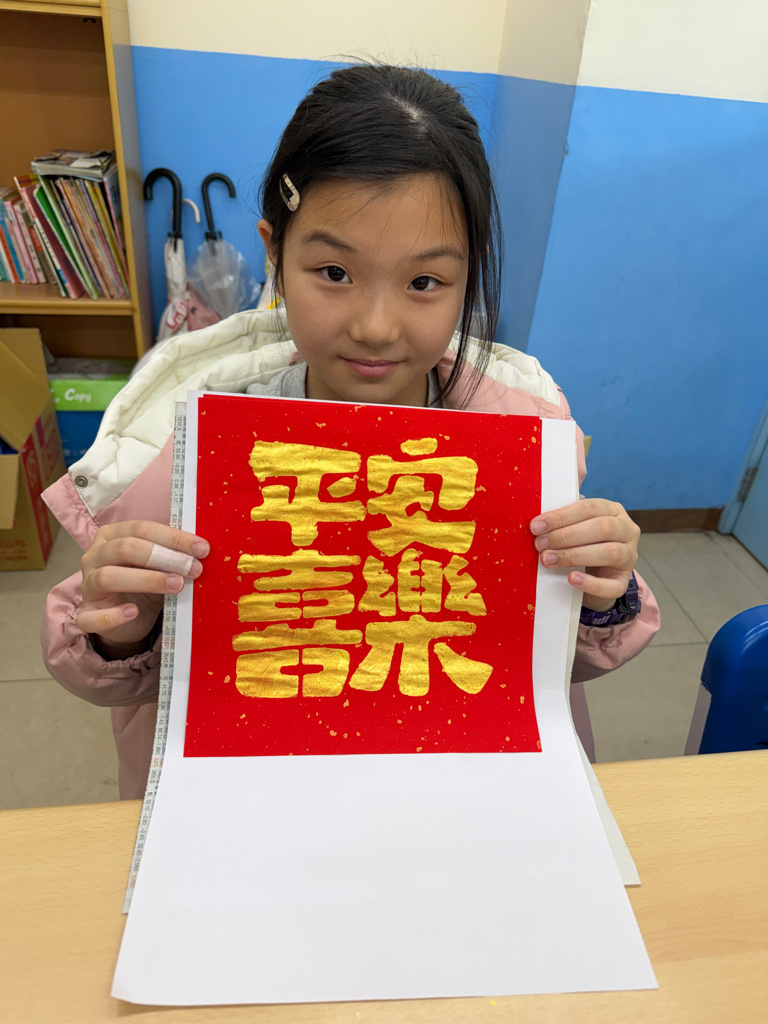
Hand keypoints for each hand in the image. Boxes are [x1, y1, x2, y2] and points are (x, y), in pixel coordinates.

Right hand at [78, 521, 209, 646]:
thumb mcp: (159, 565)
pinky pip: (93, 616)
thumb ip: (173, 556)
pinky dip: (114, 615)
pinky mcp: (86, 614)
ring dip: (147, 580)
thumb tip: (203, 550)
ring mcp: (87, 585)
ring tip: (176, 585)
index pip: (142, 529)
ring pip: (109, 577)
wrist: (128, 618)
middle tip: (193, 569)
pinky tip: (134, 612)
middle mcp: (95, 556)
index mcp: (112, 536)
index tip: (202, 549)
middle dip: (164, 557)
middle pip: (126, 548)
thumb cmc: (144, 584)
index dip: (174, 538)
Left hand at [529, 499, 639, 611]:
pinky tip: (571, 578)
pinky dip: (590, 583)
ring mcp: (629, 557)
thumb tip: (542, 512)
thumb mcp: (574, 526)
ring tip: (548, 560)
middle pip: (602, 528)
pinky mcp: (624, 582)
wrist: (593, 576)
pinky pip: (611, 585)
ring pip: (609, 553)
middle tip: (540, 544)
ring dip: (574, 556)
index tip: (536, 526)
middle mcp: (627, 531)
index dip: (561, 516)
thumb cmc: (581, 543)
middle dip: (566, 536)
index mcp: (613, 511)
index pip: (589, 508)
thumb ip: (563, 517)